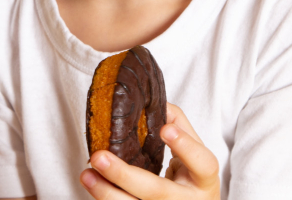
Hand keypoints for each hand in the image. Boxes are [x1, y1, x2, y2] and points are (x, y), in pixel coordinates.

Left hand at [80, 103, 218, 199]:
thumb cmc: (192, 178)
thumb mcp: (194, 154)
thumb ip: (179, 126)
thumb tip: (153, 100)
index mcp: (204, 181)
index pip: (202, 163)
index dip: (186, 147)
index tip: (165, 129)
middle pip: (156, 192)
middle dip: (125, 176)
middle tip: (99, 157)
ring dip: (106, 192)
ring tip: (87, 174)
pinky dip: (106, 198)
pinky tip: (93, 183)